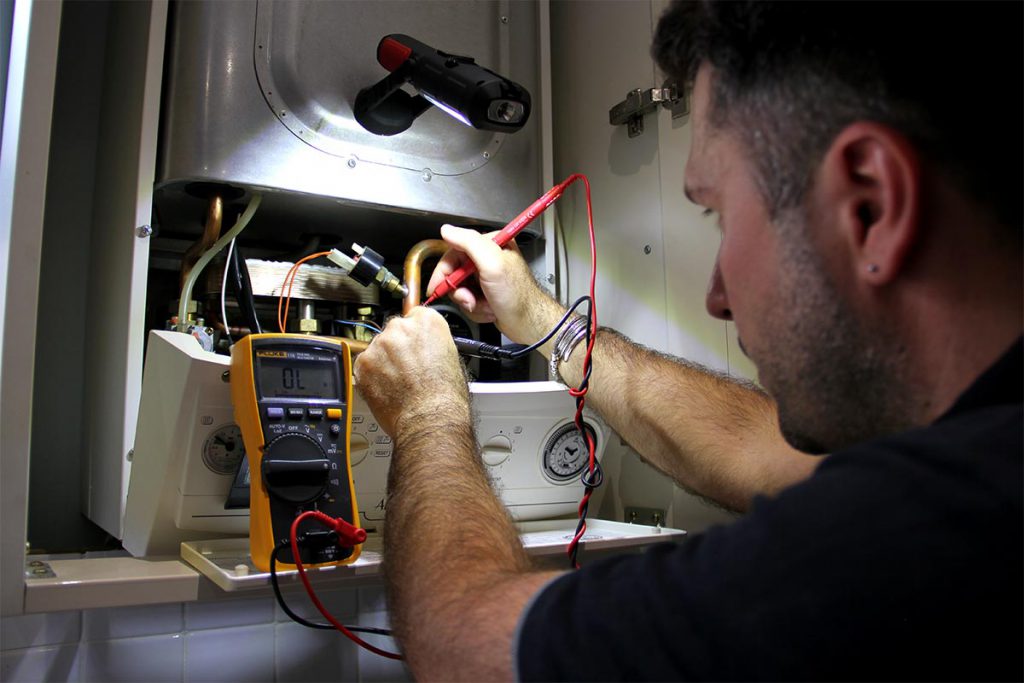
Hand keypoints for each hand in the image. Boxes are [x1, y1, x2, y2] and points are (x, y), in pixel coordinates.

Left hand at [353, 307, 469, 438]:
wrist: (429, 420)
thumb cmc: (445, 397)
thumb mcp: (451, 359)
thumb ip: (433, 344)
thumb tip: (424, 347)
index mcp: (427, 322)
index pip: (414, 315)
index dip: (414, 334)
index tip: (413, 343)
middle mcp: (401, 328)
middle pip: (394, 331)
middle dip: (398, 347)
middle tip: (408, 369)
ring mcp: (380, 345)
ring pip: (378, 349)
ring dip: (384, 362)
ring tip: (399, 383)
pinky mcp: (363, 364)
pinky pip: (365, 365)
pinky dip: (372, 376)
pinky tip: (387, 388)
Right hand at [427, 224, 546, 343]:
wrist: (529, 323)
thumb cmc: (517, 295)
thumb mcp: (492, 264)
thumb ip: (470, 243)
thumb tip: (447, 229)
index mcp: (490, 245)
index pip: (454, 251)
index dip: (444, 271)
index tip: (437, 286)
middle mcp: (487, 258)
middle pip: (455, 273)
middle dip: (462, 292)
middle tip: (470, 300)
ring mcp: (486, 277)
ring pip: (460, 290)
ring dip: (470, 303)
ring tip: (486, 306)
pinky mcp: (486, 293)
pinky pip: (468, 302)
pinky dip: (477, 310)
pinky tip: (490, 310)